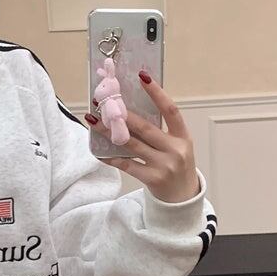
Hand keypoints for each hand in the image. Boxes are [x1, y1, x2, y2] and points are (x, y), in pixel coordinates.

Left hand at [85, 70, 200, 203]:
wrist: (183, 199)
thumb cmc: (177, 167)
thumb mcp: (177, 146)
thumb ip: (161, 132)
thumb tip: (131, 111)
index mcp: (183, 137)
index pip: (171, 110)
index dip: (157, 93)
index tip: (142, 76)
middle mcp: (175, 149)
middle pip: (145, 127)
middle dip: (122, 114)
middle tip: (105, 101)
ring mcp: (164, 165)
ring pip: (132, 144)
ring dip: (110, 132)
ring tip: (94, 121)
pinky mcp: (152, 178)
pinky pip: (127, 165)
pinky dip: (112, 157)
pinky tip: (99, 152)